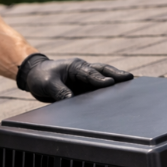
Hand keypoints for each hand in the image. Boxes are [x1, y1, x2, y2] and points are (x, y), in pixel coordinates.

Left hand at [16, 54, 133, 102]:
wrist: (36, 76)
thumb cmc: (41, 76)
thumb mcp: (47, 84)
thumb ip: (59, 91)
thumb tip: (71, 99)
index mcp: (75, 66)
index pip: (90, 73)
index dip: (100, 79)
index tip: (110, 83)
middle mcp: (83, 71)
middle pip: (103, 71)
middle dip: (116, 74)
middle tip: (130, 78)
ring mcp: (85, 79)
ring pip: (103, 79)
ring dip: (116, 82)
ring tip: (130, 86)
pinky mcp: (84, 87)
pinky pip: (97, 89)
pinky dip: (107, 92)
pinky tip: (117, 98)